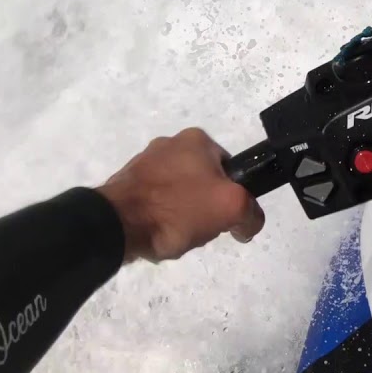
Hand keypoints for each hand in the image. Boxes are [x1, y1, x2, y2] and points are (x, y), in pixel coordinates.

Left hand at [96, 128, 264, 262]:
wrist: (119, 224)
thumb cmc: (178, 208)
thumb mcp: (232, 207)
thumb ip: (251, 213)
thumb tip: (246, 225)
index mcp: (196, 139)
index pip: (229, 169)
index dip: (232, 195)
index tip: (224, 215)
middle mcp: (169, 144)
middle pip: (204, 183)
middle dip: (206, 208)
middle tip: (201, 227)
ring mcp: (144, 163)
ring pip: (180, 195)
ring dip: (182, 216)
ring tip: (177, 233)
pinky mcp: (128, 185)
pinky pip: (156, 204)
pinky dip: (161, 219)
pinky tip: (159, 233)